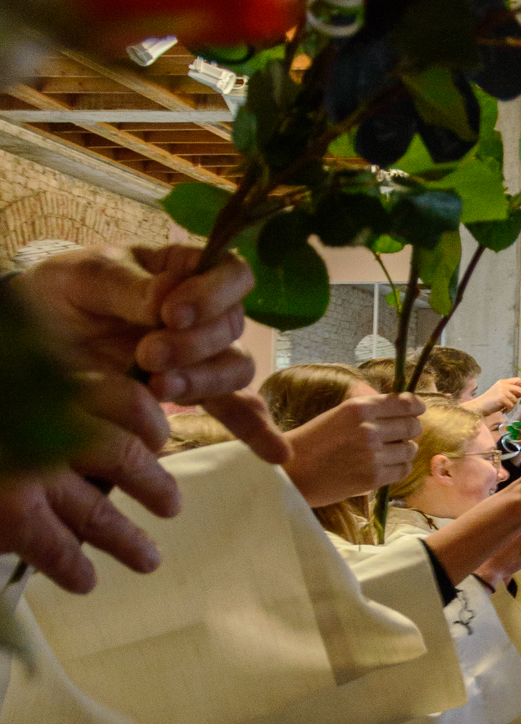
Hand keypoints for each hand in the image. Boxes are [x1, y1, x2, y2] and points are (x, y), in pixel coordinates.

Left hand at [14, 246, 287, 463]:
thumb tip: (169, 300)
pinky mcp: (195, 393)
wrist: (42, 338)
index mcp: (186, 270)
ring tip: (158, 389)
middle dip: (194, 346)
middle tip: (147, 356)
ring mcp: (204, 355)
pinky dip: (258, 431)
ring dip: (203, 382)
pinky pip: (238, 411)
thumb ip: (129, 286)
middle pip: (234, 327)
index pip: (231, 274)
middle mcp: (206, 311)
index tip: (169, 314)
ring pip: (236, 368)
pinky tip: (275, 454)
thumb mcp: (86, 277)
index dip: (212, 295)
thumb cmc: (66, 292)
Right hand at [283, 392, 424, 506]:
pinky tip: (388, 465)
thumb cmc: (312, 441)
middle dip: (411, 429)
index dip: (416, 406)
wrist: (293, 473)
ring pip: (411, 449)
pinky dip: (400, 467)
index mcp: (359, 408)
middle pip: (412, 426)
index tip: (418, 409)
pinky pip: (404, 470)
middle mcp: (369, 429)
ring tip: (390, 451)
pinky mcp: (374, 478)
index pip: (404, 403)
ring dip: (405, 449)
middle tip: (402, 433)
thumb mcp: (338, 414)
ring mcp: (373, 455)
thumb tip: (400, 405)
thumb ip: (368, 410)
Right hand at [462, 376, 520, 417]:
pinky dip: (508, 410)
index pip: (518, 380)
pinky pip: (511, 405)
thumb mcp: (501, 394)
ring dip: (512, 406)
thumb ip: (511, 392)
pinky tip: (503, 411)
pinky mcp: (501, 398)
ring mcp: (502, 390)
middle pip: (519, 388)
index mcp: (503, 382)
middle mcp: (503, 384)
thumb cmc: (490, 402)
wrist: (479, 406)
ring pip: (515, 399)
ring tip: (505, 408)